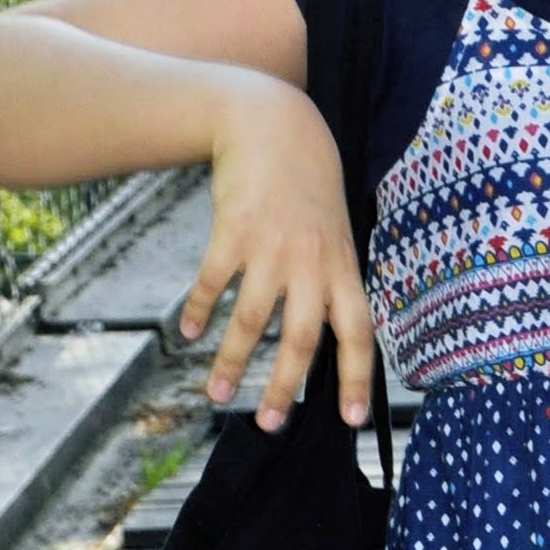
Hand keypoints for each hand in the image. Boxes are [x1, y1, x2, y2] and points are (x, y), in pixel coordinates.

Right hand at [180, 74, 375, 433]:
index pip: (358, 333)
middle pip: (301, 340)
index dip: (356, 377)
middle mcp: (313, 263)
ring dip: (232, 363)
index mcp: (344, 267)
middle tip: (268, 425)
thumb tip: (326, 334)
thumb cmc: (310, 185)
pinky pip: (215, 283)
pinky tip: (191, 333)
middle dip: (285, 388)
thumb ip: (333, 279)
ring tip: (218, 396)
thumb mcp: (337, 232)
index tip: (348, 420)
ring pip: (252, 320)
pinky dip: (201, 311)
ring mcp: (273, 248)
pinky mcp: (234, 232)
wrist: (276, 125)